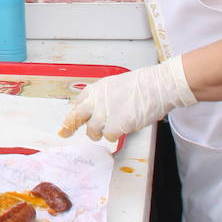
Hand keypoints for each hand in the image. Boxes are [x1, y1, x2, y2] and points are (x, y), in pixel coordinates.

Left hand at [59, 57, 195, 141]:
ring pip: (91, 131)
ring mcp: (105, 113)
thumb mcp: (116, 85)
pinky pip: (108, 137)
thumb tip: (98, 110)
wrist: (157, 86)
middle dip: (69, 126)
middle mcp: (97, 100)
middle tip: (65, 133)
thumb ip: (104, 97)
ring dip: (96, 134)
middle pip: (76, 116)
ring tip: (104, 132)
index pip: (77, 103)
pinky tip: (119, 132)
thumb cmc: (142, 85)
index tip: (69, 121)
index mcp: (96, 89)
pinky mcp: (116, 125)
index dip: (73, 113)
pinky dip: (112, 137)